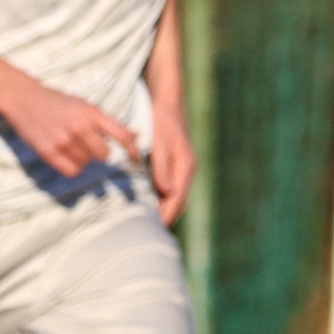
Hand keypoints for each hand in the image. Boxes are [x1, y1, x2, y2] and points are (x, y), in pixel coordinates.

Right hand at [0, 72, 132, 180]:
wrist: (24, 98)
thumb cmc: (59, 103)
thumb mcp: (85, 105)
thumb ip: (107, 122)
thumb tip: (137, 136)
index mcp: (91, 112)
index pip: (121, 135)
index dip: (132, 150)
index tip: (136, 160)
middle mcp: (79, 126)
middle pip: (103, 155)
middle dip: (99, 153)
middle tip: (86, 143)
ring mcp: (63, 140)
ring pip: (87, 164)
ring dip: (83, 158)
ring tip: (69, 144)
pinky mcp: (49, 152)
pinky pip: (72, 171)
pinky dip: (73, 167)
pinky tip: (66, 156)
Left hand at [134, 99, 193, 225]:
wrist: (168, 101)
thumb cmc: (162, 119)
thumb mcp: (159, 141)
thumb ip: (161, 167)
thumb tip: (166, 192)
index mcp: (186, 166)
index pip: (177, 198)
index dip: (166, 215)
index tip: (154, 229)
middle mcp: (187, 169)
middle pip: (178, 201)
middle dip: (165, 216)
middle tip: (147, 232)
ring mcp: (182, 167)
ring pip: (174, 195)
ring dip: (163, 208)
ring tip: (146, 221)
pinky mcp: (175, 164)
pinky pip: (169, 186)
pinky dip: (160, 197)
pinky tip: (147, 201)